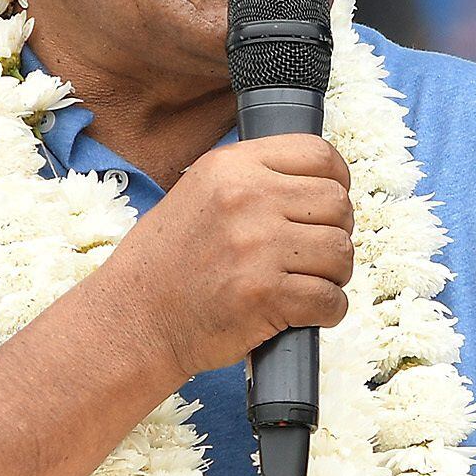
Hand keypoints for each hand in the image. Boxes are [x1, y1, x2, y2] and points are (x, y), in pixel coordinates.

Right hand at [97, 134, 354, 384]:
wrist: (134, 321)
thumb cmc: (169, 263)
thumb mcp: (200, 193)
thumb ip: (255, 180)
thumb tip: (321, 182)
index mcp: (232, 166)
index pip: (319, 154)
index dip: (337, 181)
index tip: (328, 206)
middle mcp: (247, 198)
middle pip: (337, 204)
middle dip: (335, 232)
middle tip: (312, 255)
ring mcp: (257, 246)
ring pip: (341, 251)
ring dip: (334, 274)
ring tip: (307, 283)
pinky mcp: (266, 294)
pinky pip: (331, 300)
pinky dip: (328, 311)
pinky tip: (306, 312)